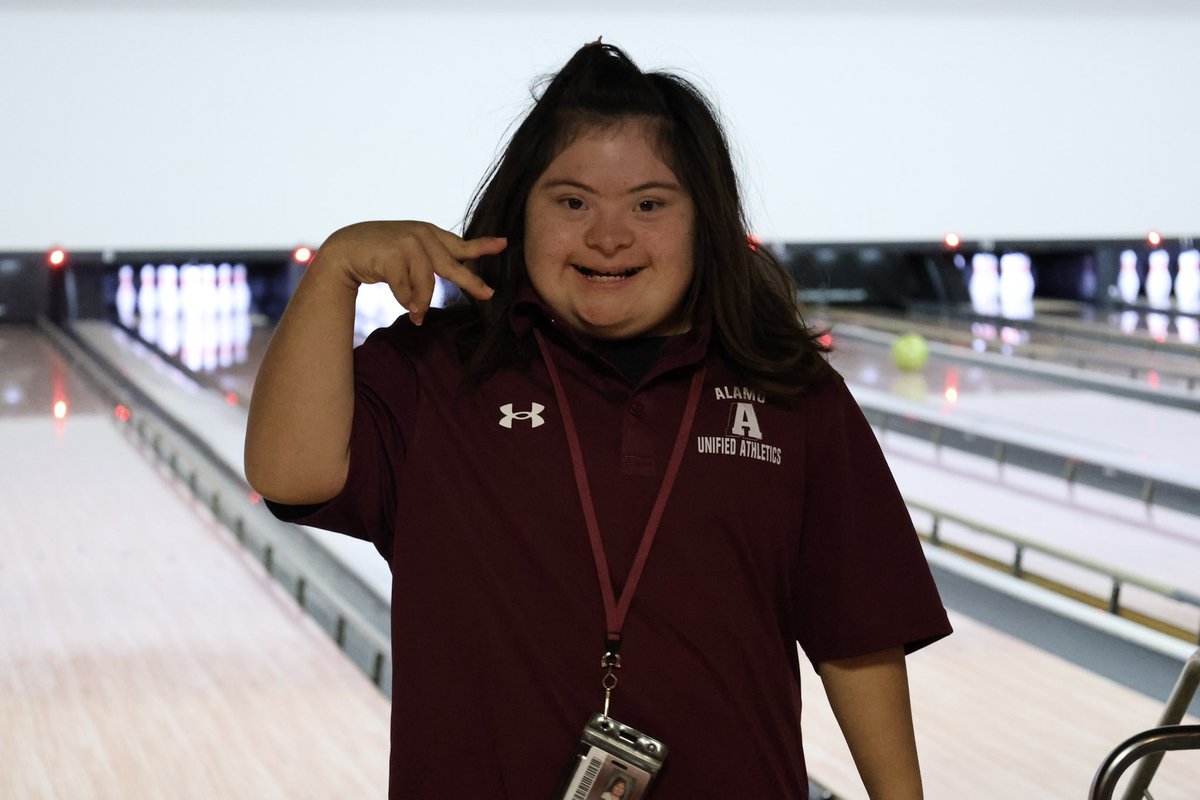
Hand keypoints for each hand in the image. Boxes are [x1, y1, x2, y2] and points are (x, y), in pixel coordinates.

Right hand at [319, 221, 505, 324]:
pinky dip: (406, 300)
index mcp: (428, 233)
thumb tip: (448, 283)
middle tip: (488, 295)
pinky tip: (406, 307)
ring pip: (427, 283)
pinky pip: (406, 288)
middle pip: (451, 266)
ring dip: (420, 302)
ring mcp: (407, 242)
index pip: (460, 244)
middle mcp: (421, 234)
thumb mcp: (410, 253)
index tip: (504, 243)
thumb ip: (431, 262)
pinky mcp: (392, 254)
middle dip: (470, 283)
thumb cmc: (379, 253)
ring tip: (417, 315)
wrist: (345, 249)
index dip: (482, 246)